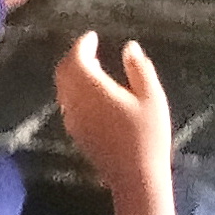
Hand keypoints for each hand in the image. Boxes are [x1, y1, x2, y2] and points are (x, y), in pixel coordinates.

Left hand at [53, 31, 174, 197]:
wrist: (135, 177)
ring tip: (94, 67)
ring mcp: (72, 118)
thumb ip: (139, 69)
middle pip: (64, 71)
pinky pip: (67, 103)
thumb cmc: (147, 136)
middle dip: (74, 56)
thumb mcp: (152, 98)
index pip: (77, 58)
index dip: (83, 44)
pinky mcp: (75, 132)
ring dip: (73, 73)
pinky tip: (93, 94)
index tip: (93, 37)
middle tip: (90, 49)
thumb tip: (129, 46)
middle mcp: (75, 101)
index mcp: (92, 88)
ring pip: (63, 88)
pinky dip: (74, 90)